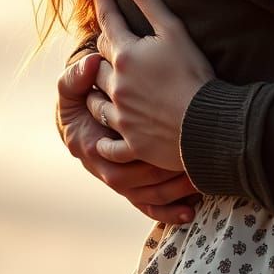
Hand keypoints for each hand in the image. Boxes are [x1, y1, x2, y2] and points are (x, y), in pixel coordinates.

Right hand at [56, 51, 199, 222]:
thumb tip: (92, 61)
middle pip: (138, 180)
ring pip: (147, 195)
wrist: (80, 113)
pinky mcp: (131, 186)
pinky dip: (169, 212)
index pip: (117, 154)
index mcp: (91, 146)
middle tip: (197, 163)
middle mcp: (105, 168)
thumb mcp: (72, 85)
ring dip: (174, 192)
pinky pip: (149, 206)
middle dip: (167, 175)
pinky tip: (191, 212)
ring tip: (201, 184)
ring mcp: (120, 180)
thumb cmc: (79, 96)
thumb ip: (77, 75)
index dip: (144, 152)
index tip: (173, 142)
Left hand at [86, 0, 214, 171]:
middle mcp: (116, 85)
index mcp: (125, 55)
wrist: (206, 125)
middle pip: (99, 61)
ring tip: (103, 87)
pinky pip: (109, 143)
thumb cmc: (193, 72)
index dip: (101, 0)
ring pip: (97, 100)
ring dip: (98, 91)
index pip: (107, 21)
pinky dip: (105, 139)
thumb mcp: (172, 28)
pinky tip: (105, 138)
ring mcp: (121, 116)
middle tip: (106, 40)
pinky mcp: (131, 143)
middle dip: (103, 49)